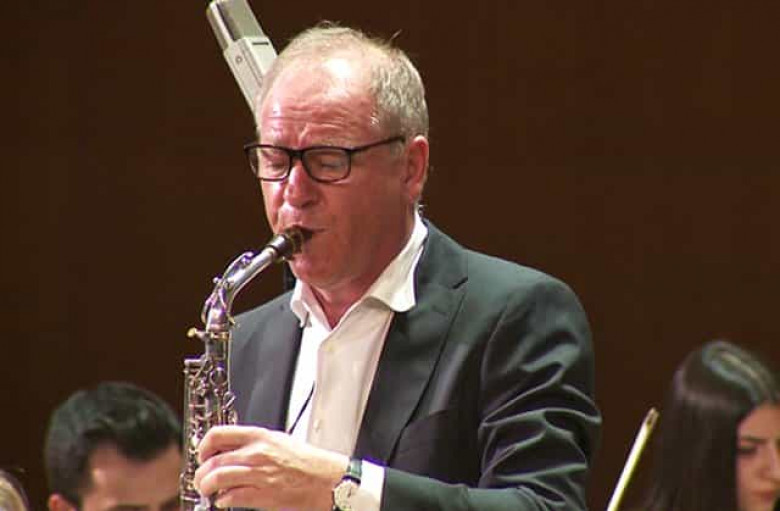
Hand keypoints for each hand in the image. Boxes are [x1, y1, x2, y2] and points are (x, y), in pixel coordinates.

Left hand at [194, 425, 347, 509]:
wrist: (327, 480)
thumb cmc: (308, 463)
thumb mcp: (280, 441)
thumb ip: (254, 444)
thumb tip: (231, 450)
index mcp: (260, 436)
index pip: (218, 435)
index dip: (204, 446)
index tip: (202, 455)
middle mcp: (256, 453)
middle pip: (213, 460)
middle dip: (202, 473)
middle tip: (202, 479)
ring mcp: (259, 474)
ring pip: (217, 478)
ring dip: (207, 487)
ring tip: (208, 491)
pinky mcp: (263, 495)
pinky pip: (231, 497)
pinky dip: (222, 500)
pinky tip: (224, 501)